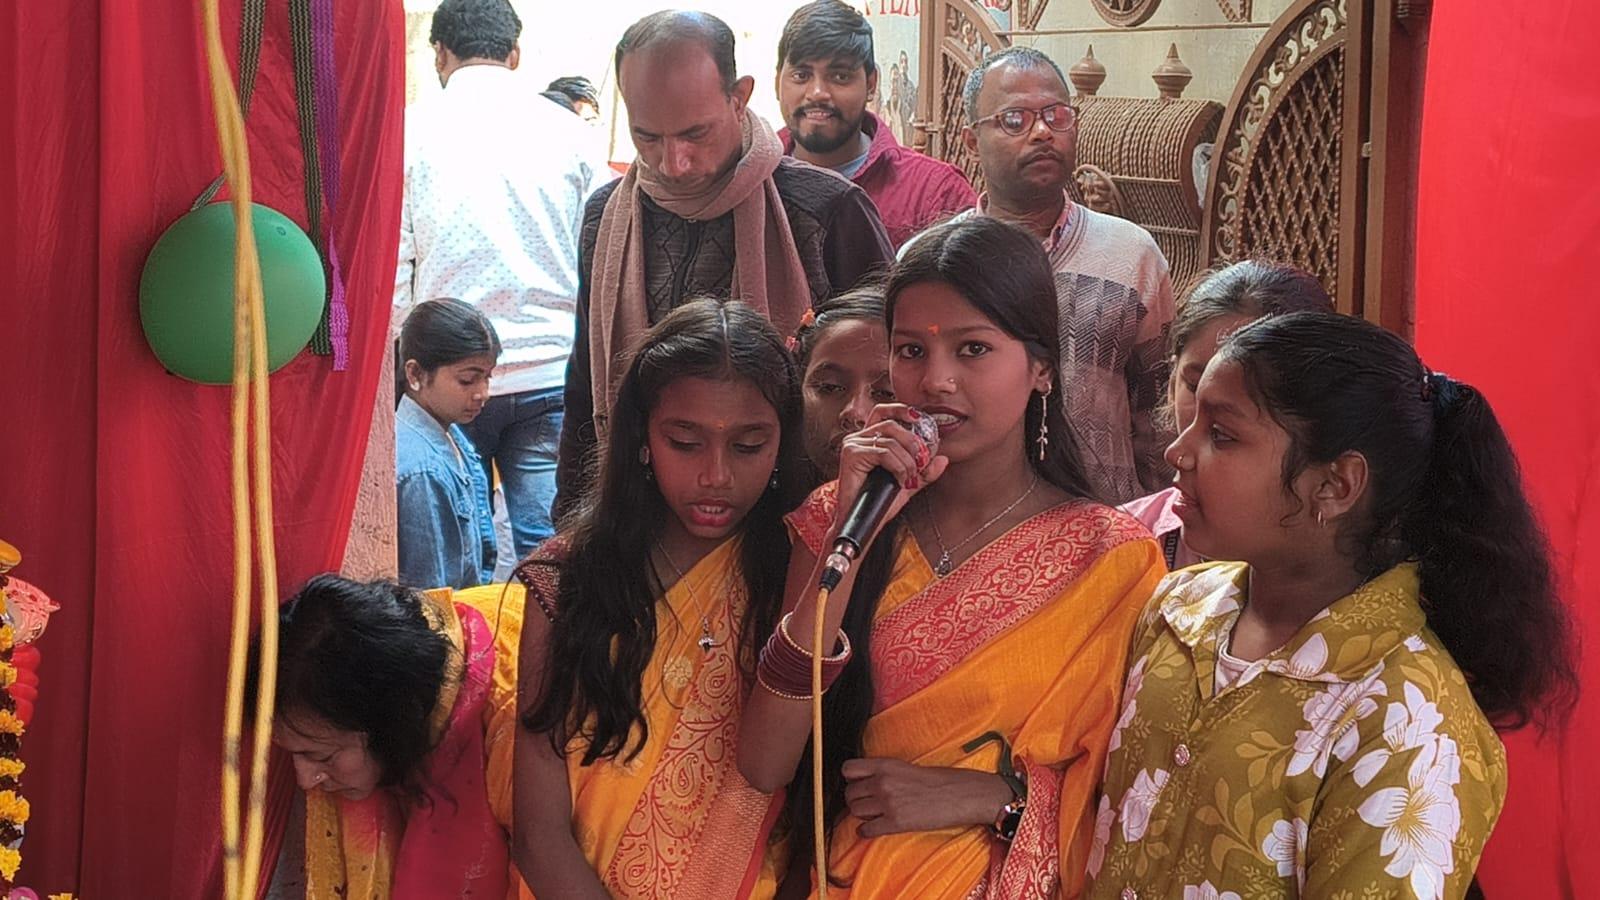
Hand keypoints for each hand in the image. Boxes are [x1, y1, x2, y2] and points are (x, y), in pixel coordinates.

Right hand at [834, 405, 948, 533]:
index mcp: (869, 439)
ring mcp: (853, 445)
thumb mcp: (908, 483)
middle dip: (912, 444)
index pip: (883, 412)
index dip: (900, 409)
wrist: (863, 522)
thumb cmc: (879, 502)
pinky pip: (884, 452)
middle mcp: (858, 438)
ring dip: (907, 461)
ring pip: (890, 441)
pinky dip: (898, 466)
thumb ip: (924, 471)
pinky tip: (899, 479)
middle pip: (892, 425)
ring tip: (908, 478)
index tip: (918, 417)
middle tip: (920, 464)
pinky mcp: (851, 454)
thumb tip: (943, 459)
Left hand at [841, 758, 1012, 837]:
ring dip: (861, 815)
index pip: (848, 769)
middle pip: (849, 793)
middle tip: (867, 803)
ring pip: (855, 811)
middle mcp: (883, 782)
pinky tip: (874, 829)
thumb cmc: (939, 780)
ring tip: (874, 815)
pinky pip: (866, 830)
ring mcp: (888, 803)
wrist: (961, 794)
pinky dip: (866, 832)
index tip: (857, 784)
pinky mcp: (895, 823)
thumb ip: (884, 773)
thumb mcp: (906, 767)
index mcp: (885, 765)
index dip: (851, 779)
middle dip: (856, 800)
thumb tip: (865, 783)